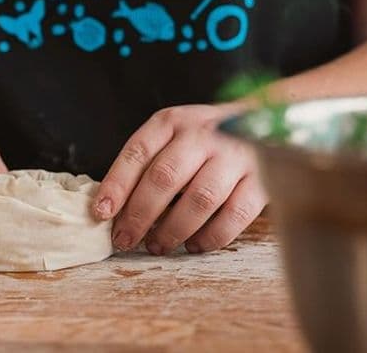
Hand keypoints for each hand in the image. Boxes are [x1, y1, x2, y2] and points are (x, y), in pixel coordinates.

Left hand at [93, 104, 266, 254]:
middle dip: (140, 215)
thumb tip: (113, 209)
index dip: (117, 184)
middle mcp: (203, 134)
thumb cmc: (203, 139)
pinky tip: (194, 245)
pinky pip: (234, 214)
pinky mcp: (262, 179)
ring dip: (173, 229)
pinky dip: (211, 236)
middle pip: (165, 177)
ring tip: (157, 245)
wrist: (264, 122)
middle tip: (125, 239)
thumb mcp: (171, 136)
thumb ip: (146, 164)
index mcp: (172, 121)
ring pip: (199, 199)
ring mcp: (235, 155)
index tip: (102, 213)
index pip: (138, 152)